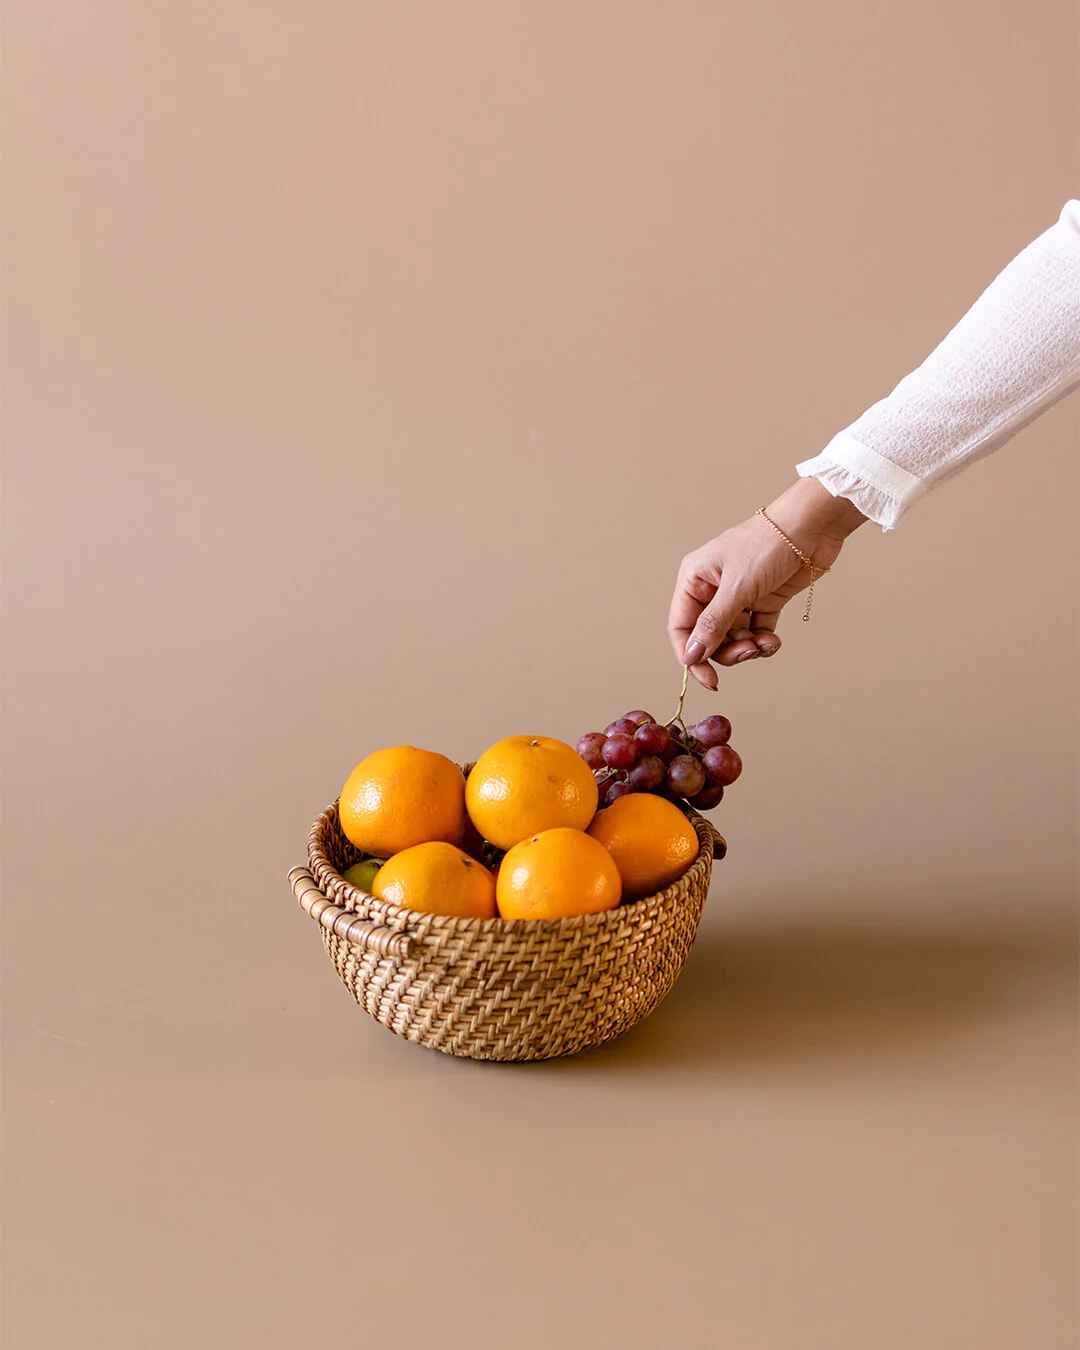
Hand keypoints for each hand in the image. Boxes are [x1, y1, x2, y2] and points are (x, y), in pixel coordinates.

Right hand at [667, 478, 866, 688]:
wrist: (812, 527)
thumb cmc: (767, 544)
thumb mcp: (736, 588)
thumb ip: (713, 624)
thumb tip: (692, 655)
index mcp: (695, 580)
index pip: (681, 627)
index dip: (691, 656)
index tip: (709, 679)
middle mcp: (712, 590)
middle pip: (708, 638)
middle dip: (727, 651)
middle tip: (749, 651)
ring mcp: (738, 597)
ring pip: (732, 639)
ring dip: (748, 648)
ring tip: (765, 643)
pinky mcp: (763, 601)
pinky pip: (755, 633)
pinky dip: (763, 641)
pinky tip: (774, 640)